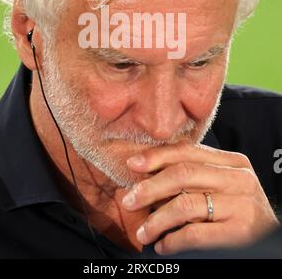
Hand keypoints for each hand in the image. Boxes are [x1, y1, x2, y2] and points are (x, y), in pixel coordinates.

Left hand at [121, 143, 279, 254]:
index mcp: (232, 162)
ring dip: (156, 219)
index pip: (188, 151)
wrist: (271, 239)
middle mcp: (237, 179)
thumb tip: (148, 174)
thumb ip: (196, 175)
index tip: (133, 164)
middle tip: (129, 199)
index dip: (157, 156)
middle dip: (149, 187)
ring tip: (143, 231)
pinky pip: (194, 233)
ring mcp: (240, 205)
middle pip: (182, 174)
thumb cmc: (240, 210)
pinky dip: (172, 240)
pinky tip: (163, 245)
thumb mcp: (224, 184)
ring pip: (184, 204)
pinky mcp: (239, 232)